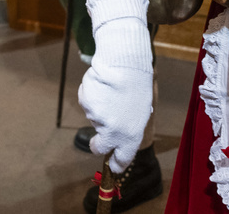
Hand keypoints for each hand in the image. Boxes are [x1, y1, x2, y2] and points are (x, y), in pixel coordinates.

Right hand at [79, 17, 152, 171]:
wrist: (126, 64)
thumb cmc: (138, 86)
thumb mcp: (142, 112)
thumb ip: (130, 128)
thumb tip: (122, 136)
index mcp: (131, 136)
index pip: (121, 160)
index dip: (116, 164)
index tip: (113, 164)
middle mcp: (112, 132)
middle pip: (99, 147)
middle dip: (99, 144)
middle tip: (102, 133)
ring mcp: (97, 118)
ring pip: (94, 119)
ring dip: (101, 109)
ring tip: (112, 93)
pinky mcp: (86, 104)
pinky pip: (88, 103)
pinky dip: (93, 96)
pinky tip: (103, 86)